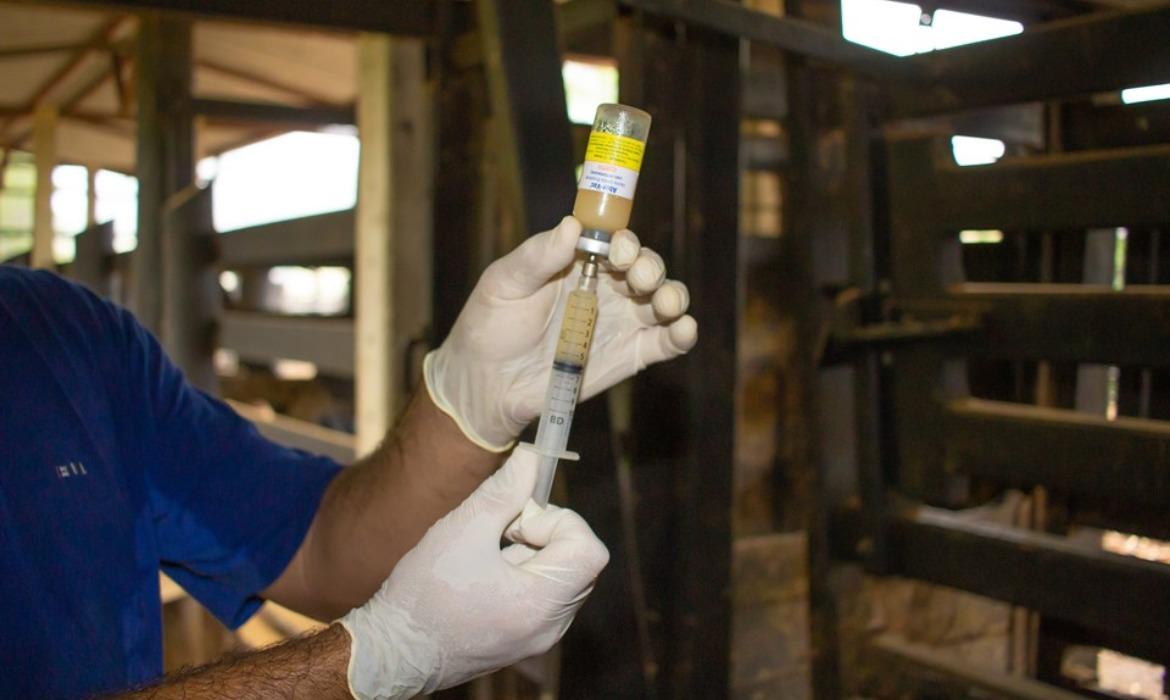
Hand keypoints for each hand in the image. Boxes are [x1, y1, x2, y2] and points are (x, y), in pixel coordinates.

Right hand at [339, 446, 608, 698]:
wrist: (392, 651)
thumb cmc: (423, 594)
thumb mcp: (463, 530)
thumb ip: (505, 490)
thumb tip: (533, 457)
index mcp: (540, 604)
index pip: (590, 551)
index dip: (559, 523)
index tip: (517, 523)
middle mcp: (550, 628)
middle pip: (579, 562)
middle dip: (546, 535)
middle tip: (501, 532)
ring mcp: (539, 638)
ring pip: (562, 577)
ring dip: (533, 554)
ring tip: (487, 557)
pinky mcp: (525, 641)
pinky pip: (545, 597)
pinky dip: (524, 575)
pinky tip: (484, 576)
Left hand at [426, 216, 697, 449]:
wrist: (487, 384)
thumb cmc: (489, 326)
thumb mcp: (504, 283)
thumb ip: (537, 256)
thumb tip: (571, 226)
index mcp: (579, 262)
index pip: (613, 241)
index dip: (623, 241)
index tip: (617, 249)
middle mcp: (607, 287)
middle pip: (645, 267)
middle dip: (649, 267)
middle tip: (638, 277)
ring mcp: (622, 322)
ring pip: (663, 300)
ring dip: (672, 295)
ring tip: (665, 304)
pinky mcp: (630, 355)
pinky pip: (665, 342)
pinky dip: (682, 334)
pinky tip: (684, 329)